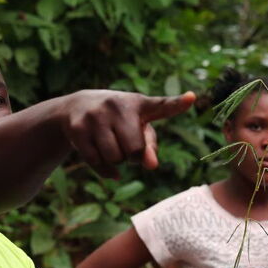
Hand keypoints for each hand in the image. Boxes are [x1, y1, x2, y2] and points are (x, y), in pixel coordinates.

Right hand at [62, 90, 194, 177]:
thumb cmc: (118, 120)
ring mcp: (96, 116)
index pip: (162, 105)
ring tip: (112, 146)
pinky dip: (104, 169)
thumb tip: (151, 166)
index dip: (177, 103)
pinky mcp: (78, 129)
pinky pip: (97, 162)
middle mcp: (117, 105)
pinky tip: (102, 160)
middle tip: (126, 146)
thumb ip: (150, 147)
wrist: (76, 108)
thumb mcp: (136, 127)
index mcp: (139, 103)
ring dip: (116, 162)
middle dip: (132, 157)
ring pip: (114, 158)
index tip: (192, 98)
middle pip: (134, 150)